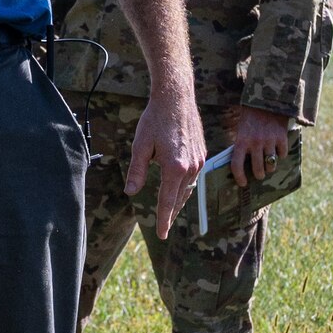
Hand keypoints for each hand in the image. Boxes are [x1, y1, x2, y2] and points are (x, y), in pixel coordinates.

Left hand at [126, 88, 205, 239]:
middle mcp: (190, 167)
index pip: (167, 201)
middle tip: (164, 228)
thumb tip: (130, 192)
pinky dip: (185, 186)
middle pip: (179, 198)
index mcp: (174, 167)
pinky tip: (179, 188)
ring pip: (189, 188)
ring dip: (179, 200)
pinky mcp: (202, 153)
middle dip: (171, 213)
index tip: (162, 235)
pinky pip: (194, 176)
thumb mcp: (140, 145)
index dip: (163, 220)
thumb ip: (137, 171)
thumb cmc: (155, 119)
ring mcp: (199, 160)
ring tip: (170, 212)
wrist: (177, 97)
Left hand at [227, 105, 292, 187]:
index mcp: (241, 141)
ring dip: (270, 167)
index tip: (243, 183)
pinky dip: (281, 154)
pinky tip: (278, 150)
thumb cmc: (250, 117)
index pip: (237, 165)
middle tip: (259, 174)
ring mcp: (269, 140)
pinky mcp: (281, 137)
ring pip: (271, 165)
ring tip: (269, 163)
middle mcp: (255, 142)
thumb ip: (243, 147)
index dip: (239, 177)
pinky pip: (282, 154)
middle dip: (259, 175)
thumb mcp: (242, 131)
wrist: (265, 99)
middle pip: (258, 170)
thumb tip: (243, 167)